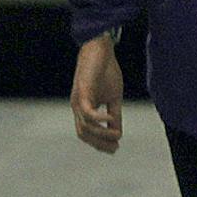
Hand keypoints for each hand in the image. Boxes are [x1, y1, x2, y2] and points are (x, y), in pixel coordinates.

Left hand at [69, 36, 123, 152]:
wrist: (100, 48)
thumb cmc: (106, 71)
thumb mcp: (114, 97)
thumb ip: (115, 115)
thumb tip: (118, 133)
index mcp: (83, 108)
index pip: (87, 133)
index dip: (99, 144)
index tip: (115, 148)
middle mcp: (77, 106)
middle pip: (83, 134)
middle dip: (99, 144)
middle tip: (116, 147)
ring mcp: (78, 99)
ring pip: (85, 126)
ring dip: (102, 133)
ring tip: (117, 134)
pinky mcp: (82, 91)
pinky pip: (87, 112)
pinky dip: (99, 118)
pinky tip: (111, 118)